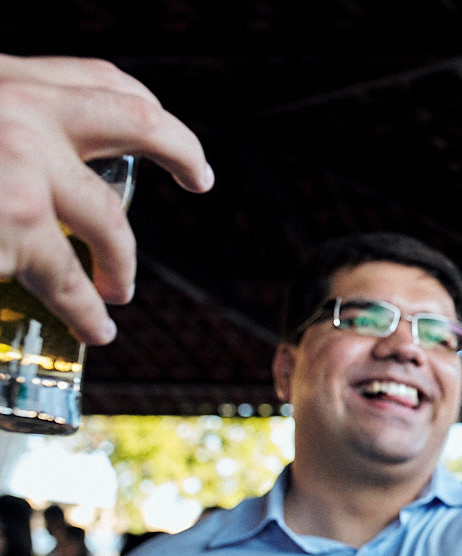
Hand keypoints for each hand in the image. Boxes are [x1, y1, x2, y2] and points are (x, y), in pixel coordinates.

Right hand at [0, 54, 212, 344]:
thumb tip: (24, 157)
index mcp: (1, 78)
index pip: (98, 78)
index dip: (146, 105)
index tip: (164, 128)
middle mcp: (21, 110)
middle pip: (137, 122)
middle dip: (181, 149)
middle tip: (199, 178)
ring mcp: (24, 168)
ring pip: (109, 220)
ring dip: (122, 261)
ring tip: (118, 293)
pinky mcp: (14, 224)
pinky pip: (67, 279)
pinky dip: (85, 310)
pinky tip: (96, 328)